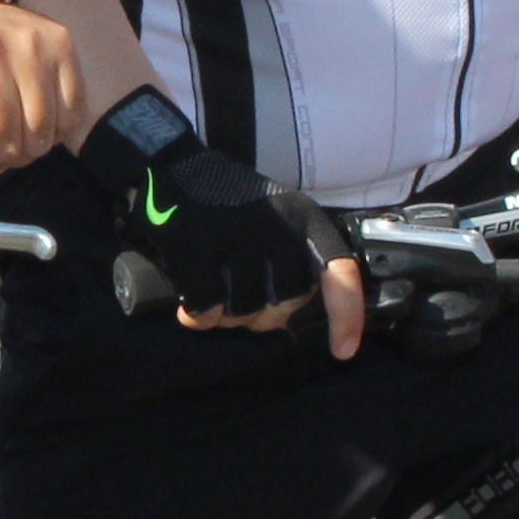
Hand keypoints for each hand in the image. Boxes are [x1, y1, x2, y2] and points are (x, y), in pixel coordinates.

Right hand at [81, 101, 360, 352]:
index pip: (340, 273)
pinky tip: (190, 307)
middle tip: (240, 302)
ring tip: (213, 297)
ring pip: (245, 311)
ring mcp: (236, 238)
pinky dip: (198, 316)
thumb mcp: (277, 219)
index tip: (343, 351)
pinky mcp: (198, 248)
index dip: (346, 317)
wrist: (171, 166)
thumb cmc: (228, 202)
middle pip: (286, 305)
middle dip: (264, 317)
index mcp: (304, 220)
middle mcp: (277, 228)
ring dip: (227, 317)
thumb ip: (293, 262)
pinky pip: (208, 309)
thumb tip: (291, 318)